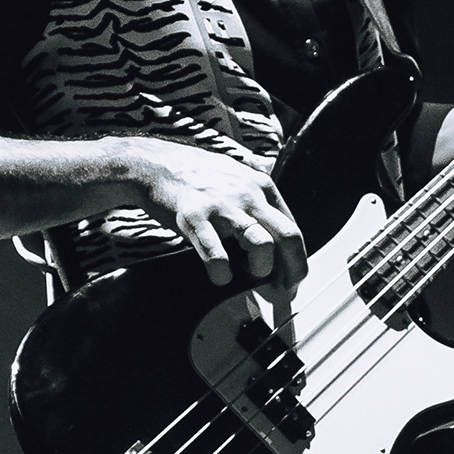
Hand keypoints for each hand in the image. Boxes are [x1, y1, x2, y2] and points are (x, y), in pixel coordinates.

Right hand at [144, 146, 305, 291]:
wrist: (156, 164)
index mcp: (263, 187)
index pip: (293, 228)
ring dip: (260, 270)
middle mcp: (248, 195)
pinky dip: (222, 274)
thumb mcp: (238, 179)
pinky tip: (220, 276)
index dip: (297, 260)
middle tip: (280, 289)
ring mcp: (222, 207)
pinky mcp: (195, 218)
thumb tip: (275, 239)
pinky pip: (217, 255)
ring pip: (261, 244)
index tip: (291, 279)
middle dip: (291, 271)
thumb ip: (259, 203)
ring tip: (248, 277)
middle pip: (288, 237)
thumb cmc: (197, 175)